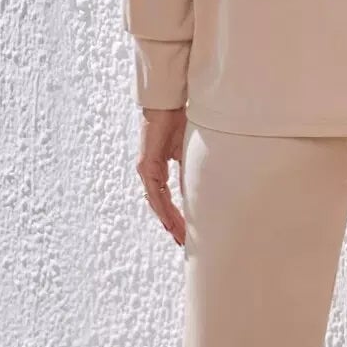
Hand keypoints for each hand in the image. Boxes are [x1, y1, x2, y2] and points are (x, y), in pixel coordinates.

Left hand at [136, 107, 187, 246]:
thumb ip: (189, 172)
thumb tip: (199, 190)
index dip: (176, 216)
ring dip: (169, 221)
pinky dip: (163, 209)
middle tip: (183, 242)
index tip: (186, 230)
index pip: (167, 199)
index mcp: (158, 170)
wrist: (168, 104)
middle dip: (173, 225)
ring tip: (179, 237)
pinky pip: (155, 194)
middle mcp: (150, 173)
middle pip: (161, 206)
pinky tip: (170, 221)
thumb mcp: (188, 153)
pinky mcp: (147, 167)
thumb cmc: (179, 122)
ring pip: (157, 203)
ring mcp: (147, 171)